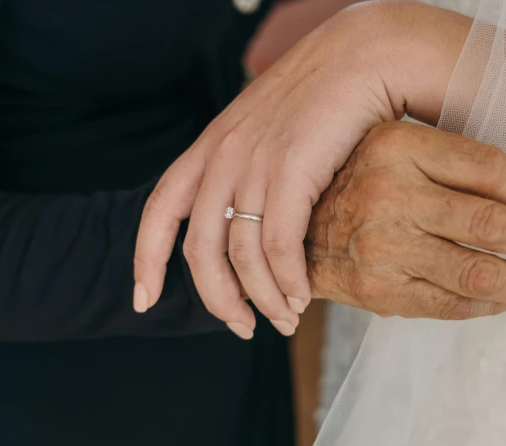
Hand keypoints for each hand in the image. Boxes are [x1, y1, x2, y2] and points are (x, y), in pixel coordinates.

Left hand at [133, 2, 472, 338]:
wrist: (362, 57)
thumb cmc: (322, 99)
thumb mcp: (268, 131)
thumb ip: (249, 170)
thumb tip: (253, 222)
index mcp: (210, 148)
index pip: (158, 210)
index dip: (145, 261)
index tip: (143, 300)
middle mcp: (223, 157)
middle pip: (199, 251)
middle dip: (217, 301)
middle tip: (242, 329)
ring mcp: (254, 164)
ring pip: (240, 257)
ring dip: (263, 300)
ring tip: (285, 319)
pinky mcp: (292, 172)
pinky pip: (278, 246)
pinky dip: (288, 282)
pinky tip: (303, 297)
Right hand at [305, 121, 505, 319]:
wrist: (293, 234)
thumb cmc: (355, 186)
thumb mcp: (394, 147)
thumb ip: (452, 163)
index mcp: (397, 146)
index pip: (488, 168)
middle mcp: (389, 194)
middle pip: (490, 224)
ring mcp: (383, 248)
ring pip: (477, 272)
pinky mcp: (380, 291)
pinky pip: (451, 304)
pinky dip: (488, 305)